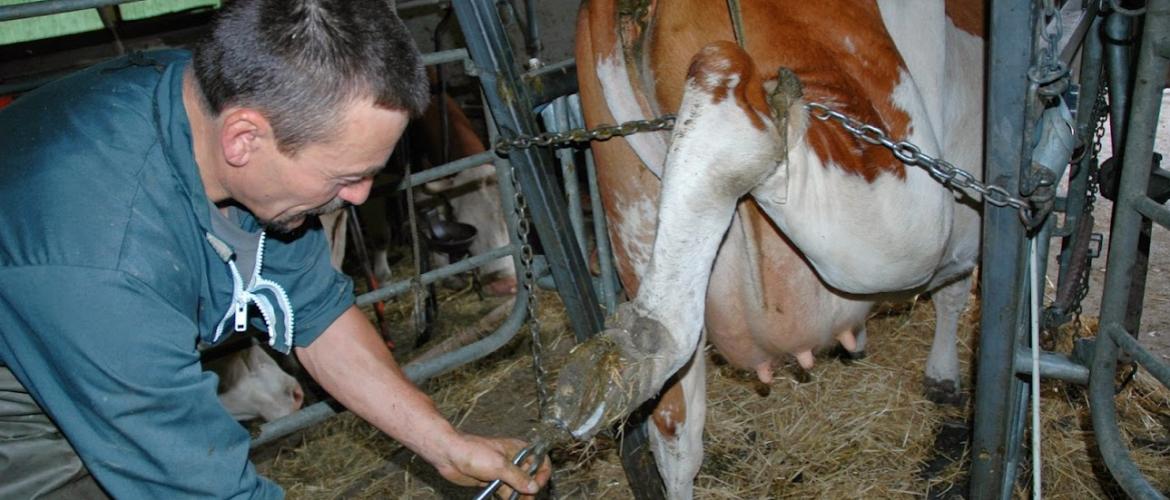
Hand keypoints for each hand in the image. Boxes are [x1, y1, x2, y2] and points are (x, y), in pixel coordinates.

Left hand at [432, 433, 550, 498]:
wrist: (449, 456)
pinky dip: (509, 498)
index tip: (538, 485)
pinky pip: (506, 492)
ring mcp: (503, 471)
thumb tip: (534, 487)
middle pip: (531, 477)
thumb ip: (518, 477)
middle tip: (526, 499)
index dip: (543, 473)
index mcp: (518, 449)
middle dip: (530, 489)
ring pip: (518, 487)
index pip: (541, 460)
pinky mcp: (494, 481)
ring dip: (519, 496)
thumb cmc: (474, 452)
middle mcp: (513, 460)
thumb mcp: (499, 465)